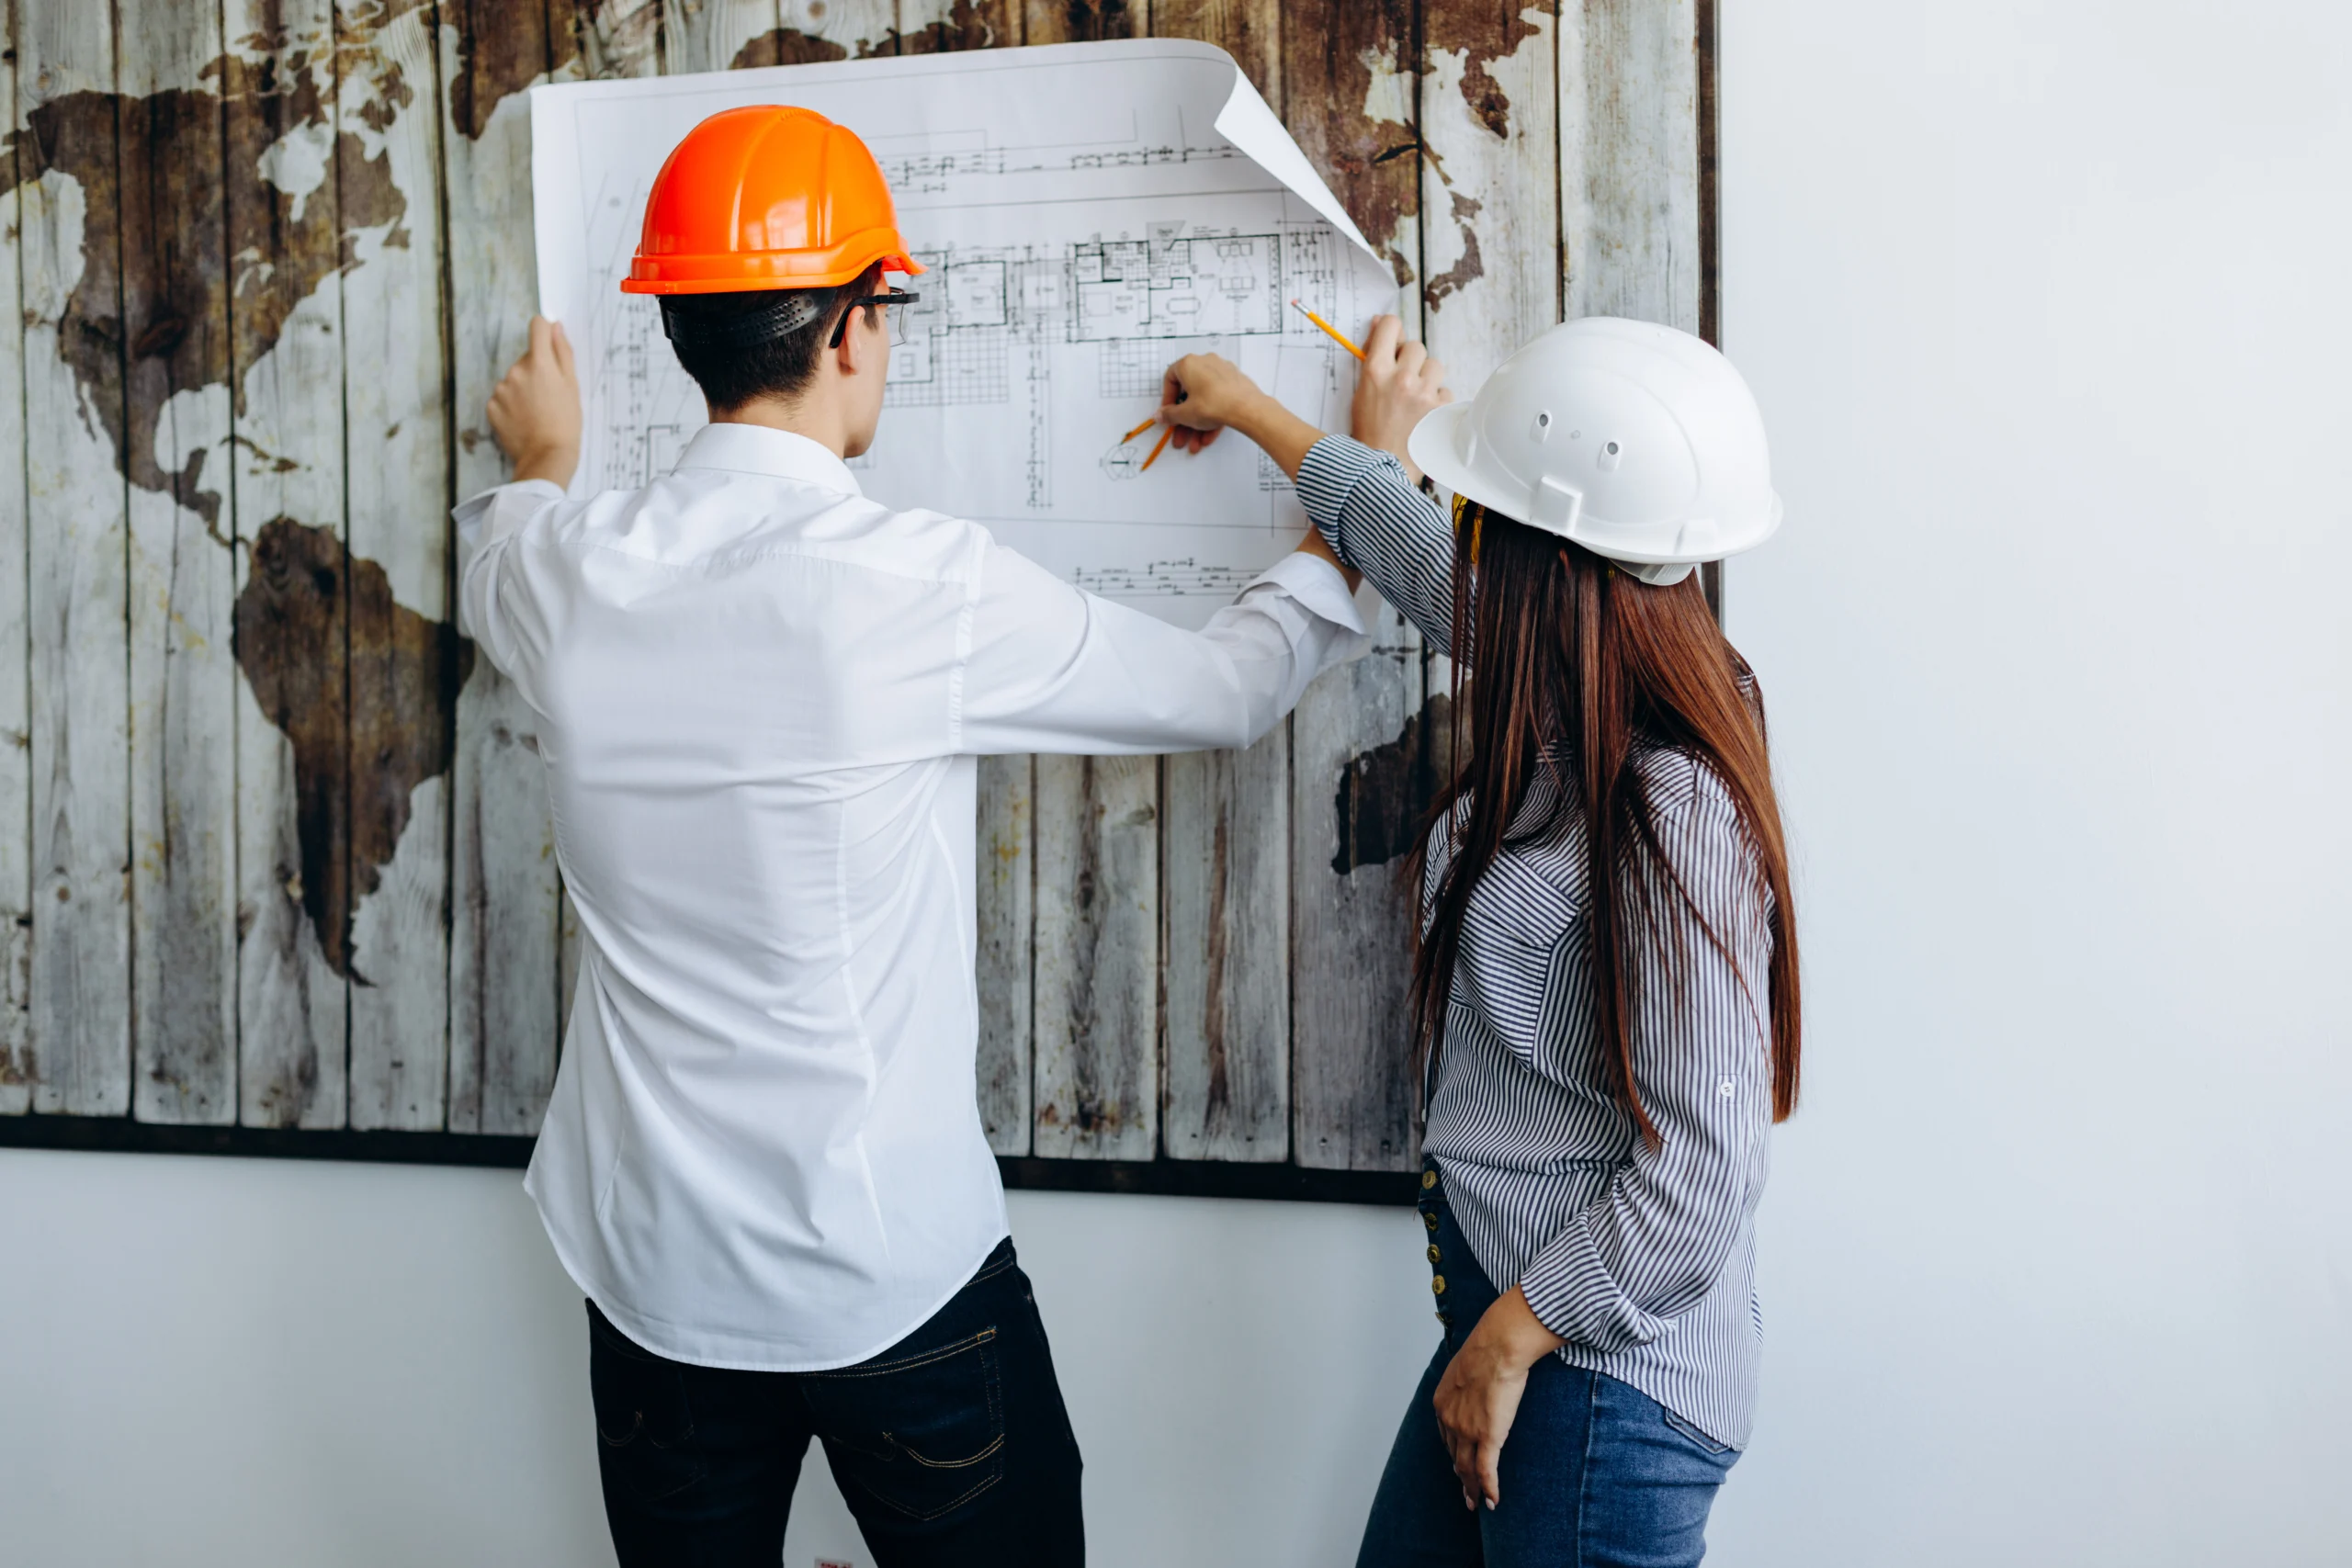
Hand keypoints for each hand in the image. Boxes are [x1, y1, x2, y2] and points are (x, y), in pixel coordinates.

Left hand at [488, 315, 581, 487]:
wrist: (546, 456)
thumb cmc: (566, 423)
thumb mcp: (573, 386)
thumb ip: (563, 352)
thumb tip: (555, 327)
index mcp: (539, 363)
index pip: (537, 327)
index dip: (545, 332)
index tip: (550, 343)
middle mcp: (516, 371)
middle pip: (527, 357)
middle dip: (537, 370)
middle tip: (549, 395)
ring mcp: (501, 388)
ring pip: (514, 378)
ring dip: (523, 388)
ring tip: (537, 410)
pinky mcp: (491, 406)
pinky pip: (503, 396)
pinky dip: (512, 404)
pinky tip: (524, 418)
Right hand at [1158, 353, 1266, 454]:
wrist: (1247, 408)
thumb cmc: (1213, 404)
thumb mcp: (1185, 414)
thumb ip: (1169, 415)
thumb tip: (1160, 415)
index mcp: (1189, 364)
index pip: (1171, 378)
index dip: (1167, 399)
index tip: (1168, 413)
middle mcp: (1205, 363)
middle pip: (1189, 393)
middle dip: (1184, 419)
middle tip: (1180, 435)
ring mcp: (1222, 372)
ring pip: (1204, 399)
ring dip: (1198, 422)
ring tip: (1195, 443)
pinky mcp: (1235, 382)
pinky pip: (1218, 399)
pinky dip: (1212, 415)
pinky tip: (1209, 436)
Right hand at [1351, 315, 1451, 483]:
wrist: (1382, 468)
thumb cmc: (1369, 432)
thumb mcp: (1361, 392)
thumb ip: (1373, 357)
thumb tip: (1380, 323)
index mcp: (1376, 371)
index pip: (1391, 326)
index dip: (1393, 330)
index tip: (1393, 341)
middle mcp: (1401, 378)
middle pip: (1416, 346)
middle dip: (1411, 361)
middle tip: (1403, 382)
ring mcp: (1424, 393)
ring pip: (1435, 366)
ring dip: (1427, 379)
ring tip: (1416, 400)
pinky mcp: (1441, 408)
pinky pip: (1446, 390)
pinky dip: (1437, 401)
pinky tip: (1425, 415)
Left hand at [1431, 1287, 1563, 1510]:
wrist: (1497, 1347)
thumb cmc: (1488, 1349)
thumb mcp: (1466, 1366)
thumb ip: (1468, 1381)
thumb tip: (1479, 1380)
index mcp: (1442, 1402)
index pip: (1446, 1436)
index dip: (1454, 1453)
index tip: (1459, 1464)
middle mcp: (1449, 1420)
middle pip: (1455, 1456)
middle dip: (1461, 1475)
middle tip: (1467, 1492)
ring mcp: (1467, 1430)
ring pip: (1467, 1469)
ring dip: (1472, 1489)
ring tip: (1477, 1504)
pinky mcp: (1487, 1436)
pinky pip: (1486, 1471)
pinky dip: (1489, 1489)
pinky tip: (1493, 1501)